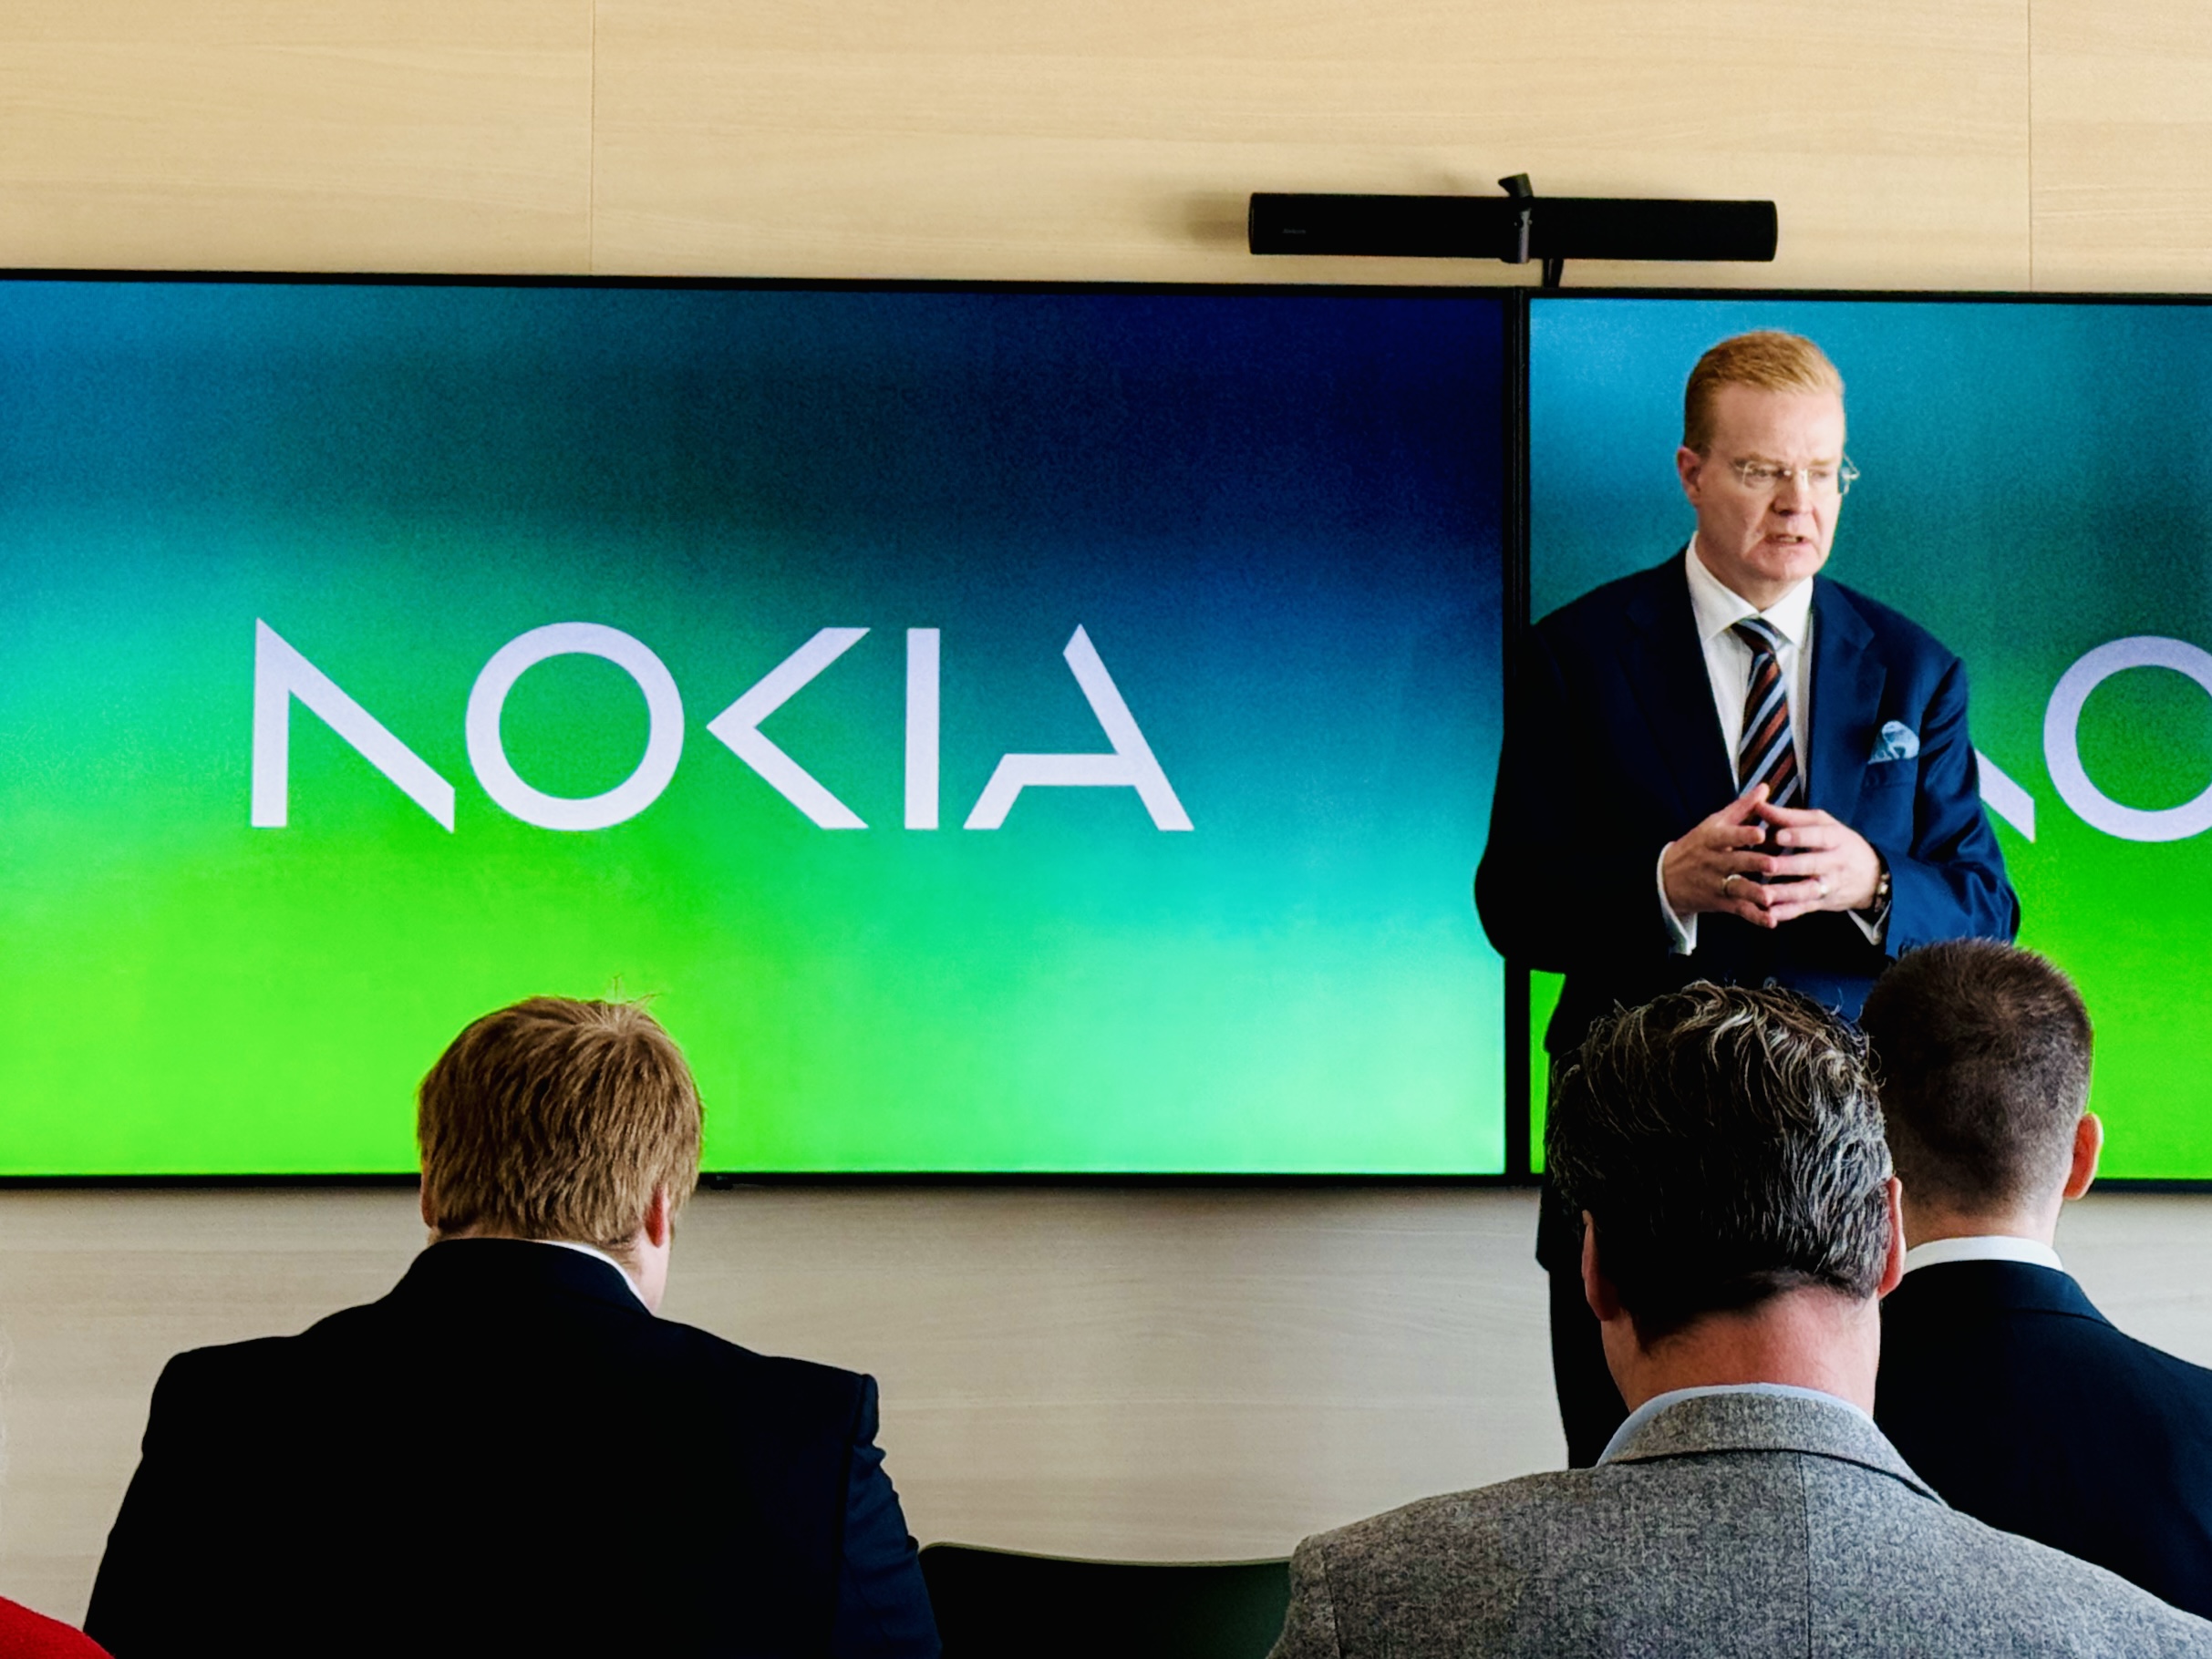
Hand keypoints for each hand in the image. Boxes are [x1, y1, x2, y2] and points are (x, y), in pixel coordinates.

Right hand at [1662, 784, 1791, 926]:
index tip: (1761, 833)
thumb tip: (1765, 788)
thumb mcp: (1713, 824)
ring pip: (1736, 888)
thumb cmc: (1696, 846)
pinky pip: (1739, 910)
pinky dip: (1754, 916)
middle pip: (1734, 862)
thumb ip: (1742, 808)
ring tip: (1770, 897)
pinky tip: (1771, 920)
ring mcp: (1715, 883)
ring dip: (1754, 893)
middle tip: (1773, 864)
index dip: (1742, 834)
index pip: (1727, 836)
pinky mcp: (1719, 902)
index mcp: (1712, 839)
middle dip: (1753, 864)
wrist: (1665, 879)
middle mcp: (1713, 861)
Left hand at [1750, 801, 1882, 921]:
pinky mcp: (1822, 903)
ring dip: (1784, 894)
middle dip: (1789, 866)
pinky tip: (1768, 915)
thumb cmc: (1838, 842)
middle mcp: (1834, 863)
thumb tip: (1759, 804)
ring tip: (1762, 893)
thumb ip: (1791, 816)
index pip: (1819, 836)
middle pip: (1811, 864)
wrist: (1871, 876)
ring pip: (1806, 891)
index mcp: (1835, 838)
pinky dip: (1787, 913)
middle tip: (1766, 865)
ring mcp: (1829, 885)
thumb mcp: (1822, 824)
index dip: (1799, 836)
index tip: (1778, 835)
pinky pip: (1803, 909)